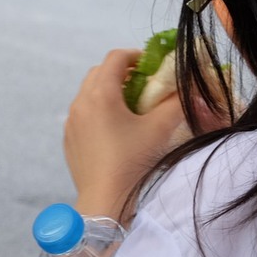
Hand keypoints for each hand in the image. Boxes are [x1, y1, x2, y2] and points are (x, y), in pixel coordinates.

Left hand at [63, 49, 220, 220]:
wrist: (104, 200)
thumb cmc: (132, 162)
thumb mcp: (159, 129)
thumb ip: (176, 103)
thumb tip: (187, 89)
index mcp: (101, 94)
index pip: (116, 58)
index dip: (136, 56)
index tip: (151, 66)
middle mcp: (81, 103)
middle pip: (100, 72)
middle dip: (122, 73)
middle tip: (143, 84)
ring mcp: (71, 121)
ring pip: (89, 93)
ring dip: (109, 91)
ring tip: (130, 107)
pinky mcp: (69, 138)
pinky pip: (82, 113)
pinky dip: (98, 110)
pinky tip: (115, 129)